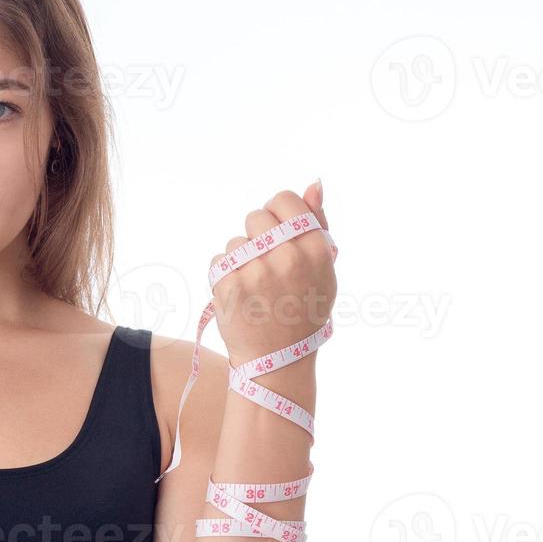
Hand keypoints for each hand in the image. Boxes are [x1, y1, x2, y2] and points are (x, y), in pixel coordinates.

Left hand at [209, 180, 336, 365]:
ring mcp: (257, 272)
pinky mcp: (229, 286)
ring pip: (235, 241)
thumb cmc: (303, 309)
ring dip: (240, 258)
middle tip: (266, 265)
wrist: (278, 358)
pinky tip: (240, 296)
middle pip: (255, 216)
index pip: (284, 200)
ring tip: (255, 287)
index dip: (277, 213)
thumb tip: (313, 183)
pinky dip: (224, 276)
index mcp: (315, 249)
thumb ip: (318, 223)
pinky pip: (218, 261)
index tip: (277, 233)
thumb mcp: (324, 269)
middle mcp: (288, 257)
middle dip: (257, 236)